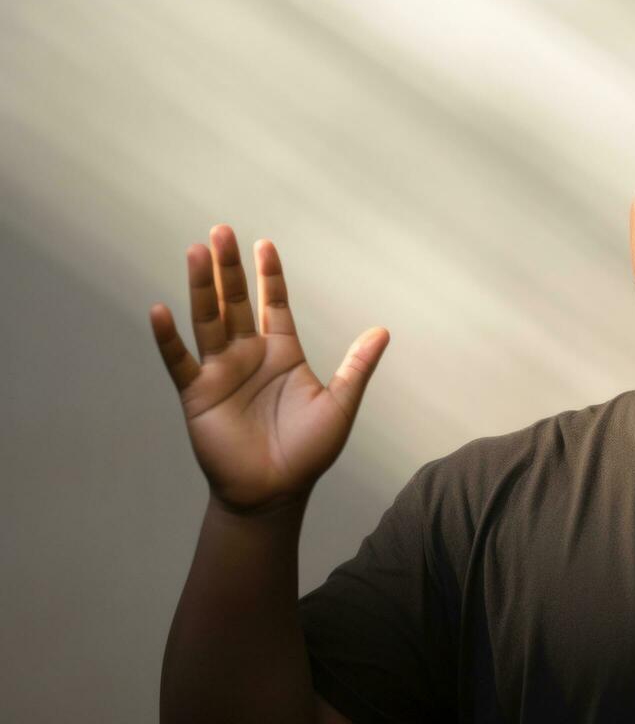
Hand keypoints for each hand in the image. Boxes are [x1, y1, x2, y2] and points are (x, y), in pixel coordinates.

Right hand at [149, 224, 388, 515]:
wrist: (275, 493)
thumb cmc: (307, 452)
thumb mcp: (340, 404)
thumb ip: (357, 367)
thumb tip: (383, 330)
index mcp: (282, 353)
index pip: (274, 304)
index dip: (269, 276)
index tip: (265, 244)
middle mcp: (248, 356)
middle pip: (235, 302)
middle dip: (229, 268)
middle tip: (221, 231)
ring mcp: (220, 372)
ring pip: (207, 320)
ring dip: (200, 287)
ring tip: (195, 251)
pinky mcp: (197, 395)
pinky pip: (179, 361)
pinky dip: (168, 338)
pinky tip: (161, 310)